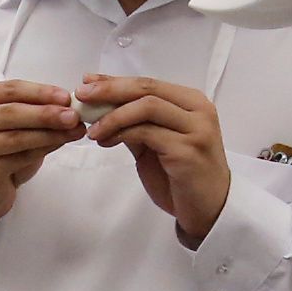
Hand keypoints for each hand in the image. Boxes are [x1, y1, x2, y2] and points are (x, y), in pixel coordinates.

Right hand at [0, 80, 84, 242]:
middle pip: (11, 112)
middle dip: (46, 113)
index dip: (40, 92)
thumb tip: (68, 106)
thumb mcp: (14, 125)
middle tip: (73, 115)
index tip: (66, 97)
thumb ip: (33, 112)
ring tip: (73, 131)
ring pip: (16, 136)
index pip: (10, 90)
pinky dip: (42, 151)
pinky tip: (58, 145)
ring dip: (49, 133)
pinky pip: (17, 158)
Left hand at [77, 75, 229, 247]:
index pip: (148, 83)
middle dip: (110, 90)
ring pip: (146, 107)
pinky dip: (121, 133)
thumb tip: (101, 107)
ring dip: (113, 116)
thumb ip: (137, 124)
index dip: (115, 81)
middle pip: (147, 89)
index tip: (87, 83)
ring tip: (92, 130)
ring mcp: (195, 129)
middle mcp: (197, 110)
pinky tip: (105, 142)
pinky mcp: (187, 150)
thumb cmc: (182, 177)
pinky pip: (147, 133)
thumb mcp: (156, 144)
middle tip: (82, 96)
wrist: (209, 208)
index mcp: (191, 102)